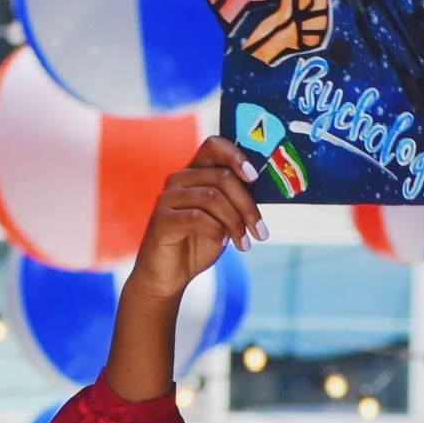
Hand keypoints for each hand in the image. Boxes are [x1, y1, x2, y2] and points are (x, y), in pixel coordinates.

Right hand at [128, 137, 266, 303]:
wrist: (168, 276)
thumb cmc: (196, 245)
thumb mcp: (223, 220)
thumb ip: (235, 201)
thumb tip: (261, 187)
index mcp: (194, 173)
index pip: (214, 146)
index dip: (236, 156)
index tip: (254, 177)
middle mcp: (179, 179)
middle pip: (222, 177)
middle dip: (247, 206)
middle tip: (260, 232)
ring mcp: (168, 197)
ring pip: (212, 197)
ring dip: (235, 222)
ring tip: (244, 243)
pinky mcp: (162, 219)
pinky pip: (197, 217)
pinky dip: (216, 231)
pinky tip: (223, 243)